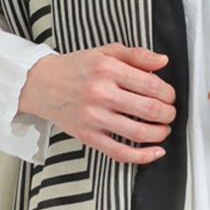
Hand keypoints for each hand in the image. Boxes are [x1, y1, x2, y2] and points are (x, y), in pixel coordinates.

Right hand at [18, 44, 176, 164]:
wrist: (40, 84)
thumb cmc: (75, 69)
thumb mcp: (105, 52)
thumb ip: (136, 55)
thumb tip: (162, 61)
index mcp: (107, 70)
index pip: (152, 85)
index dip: (168, 93)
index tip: (169, 96)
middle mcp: (100, 93)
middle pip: (149, 110)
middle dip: (168, 114)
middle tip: (169, 113)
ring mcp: (94, 117)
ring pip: (139, 132)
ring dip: (160, 133)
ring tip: (163, 129)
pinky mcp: (88, 136)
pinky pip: (120, 152)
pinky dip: (142, 156)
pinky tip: (155, 152)